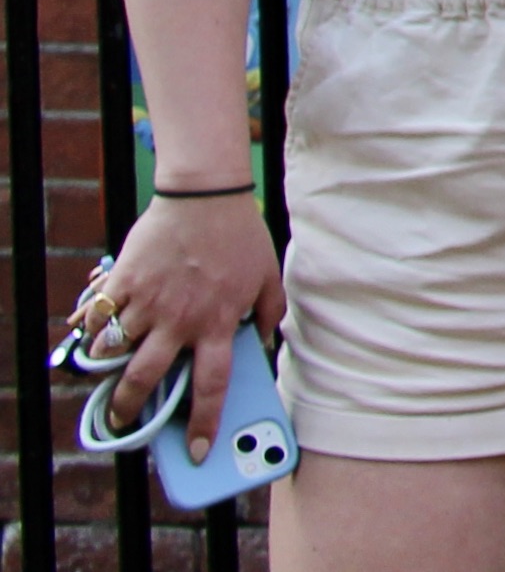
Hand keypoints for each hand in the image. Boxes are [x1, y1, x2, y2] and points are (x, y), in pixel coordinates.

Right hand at [77, 194, 283, 461]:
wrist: (205, 195)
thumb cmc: (240, 236)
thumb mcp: (269, 276)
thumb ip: (270, 313)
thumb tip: (267, 343)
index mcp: (218, 323)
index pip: (210, 387)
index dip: (202, 423)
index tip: (195, 450)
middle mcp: (180, 319)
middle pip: (146, 380)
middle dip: (128, 409)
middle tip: (121, 421)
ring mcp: (149, 301)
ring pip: (116, 351)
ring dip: (107, 369)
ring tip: (107, 375)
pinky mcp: (124, 282)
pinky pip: (99, 317)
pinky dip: (92, 330)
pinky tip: (95, 335)